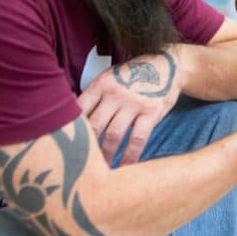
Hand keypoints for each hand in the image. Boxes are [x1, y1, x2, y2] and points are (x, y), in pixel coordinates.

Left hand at [78, 50, 182, 164]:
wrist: (166, 66)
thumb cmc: (133, 76)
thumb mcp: (111, 77)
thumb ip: (95, 96)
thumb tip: (74, 119)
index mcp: (101, 84)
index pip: (80, 108)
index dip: (72, 128)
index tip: (69, 145)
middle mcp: (115, 93)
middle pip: (94, 125)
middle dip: (88, 147)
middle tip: (83, 163)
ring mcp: (134, 103)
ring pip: (114, 135)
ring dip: (107, 155)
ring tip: (102, 169)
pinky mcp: (151, 113)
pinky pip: (137, 139)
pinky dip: (130, 156)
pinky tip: (125, 166)